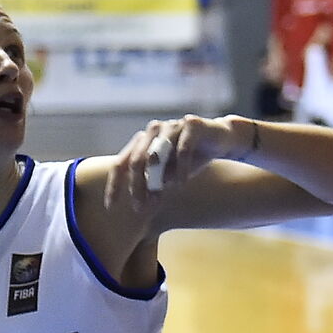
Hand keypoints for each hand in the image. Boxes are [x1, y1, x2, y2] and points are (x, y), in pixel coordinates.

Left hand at [109, 114, 251, 213]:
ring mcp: (172, 125)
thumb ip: (155, 185)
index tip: (110, 207)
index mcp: (143, 142)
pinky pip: (183, 149)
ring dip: (156, 179)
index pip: (121, 163)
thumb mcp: (170, 175)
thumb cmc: (192, 157)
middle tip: (139, 209)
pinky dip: (181, 169)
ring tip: (159, 198)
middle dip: (136, 187)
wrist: (222, 139)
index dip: (114, 185)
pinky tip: (181, 183)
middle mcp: (153, 131)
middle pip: (136, 161)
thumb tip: (140, 207)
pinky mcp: (192, 124)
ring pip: (156, 154)